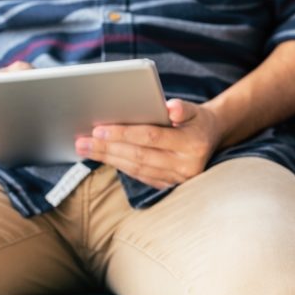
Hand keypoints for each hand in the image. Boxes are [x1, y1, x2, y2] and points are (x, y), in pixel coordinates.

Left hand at [74, 99, 224, 188]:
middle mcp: (187, 166)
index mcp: (193, 144)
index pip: (152, 137)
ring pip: (137, 169)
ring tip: (86, 148)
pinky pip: (141, 177)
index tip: (98, 130)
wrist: (212, 139)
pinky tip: (104, 157)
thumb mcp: (194, 109)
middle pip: (139, 156)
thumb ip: (182, 108)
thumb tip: (170, 108)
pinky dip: (120, 166)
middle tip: (82, 141)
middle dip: (108, 148)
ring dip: (109, 158)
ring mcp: (179, 180)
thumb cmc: (197, 121)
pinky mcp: (170, 187)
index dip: (124, 133)